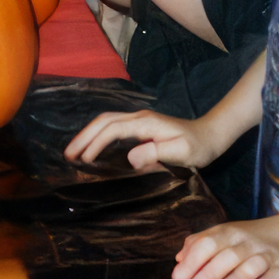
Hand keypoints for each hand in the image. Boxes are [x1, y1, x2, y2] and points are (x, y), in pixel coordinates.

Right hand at [66, 108, 221, 171]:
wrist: (210, 135)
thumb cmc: (198, 146)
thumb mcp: (181, 152)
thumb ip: (156, 152)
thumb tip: (129, 157)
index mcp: (145, 123)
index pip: (112, 130)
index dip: (95, 143)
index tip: (84, 159)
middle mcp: (138, 118)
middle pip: (103, 121)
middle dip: (83, 136)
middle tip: (68, 155)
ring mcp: (138, 121)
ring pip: (106, 122)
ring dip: (88, 135)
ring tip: (74, 152)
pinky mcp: (140, 127)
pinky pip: (112, 128)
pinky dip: (98, 135)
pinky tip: (93, 148)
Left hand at [173, 217, 278, 278]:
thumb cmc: (253, 241)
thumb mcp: (226, 235)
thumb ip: (201, 244)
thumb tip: (179, 260)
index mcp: (229, 233)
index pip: (205, 244)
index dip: (190, 262)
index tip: (179, 278)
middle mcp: (247, 242)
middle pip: (224, 256)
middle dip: (206, 275)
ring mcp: (268, 255)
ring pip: (249, 267)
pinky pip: (274, 278)